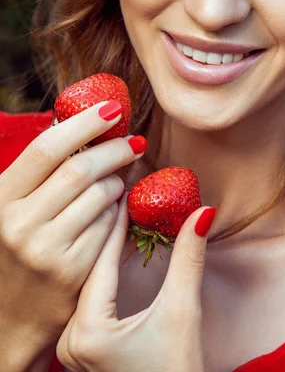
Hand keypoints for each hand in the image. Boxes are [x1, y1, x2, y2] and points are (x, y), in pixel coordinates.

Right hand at [0, 101, 144, 349]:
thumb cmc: (18, 247)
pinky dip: (119, 209)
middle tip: (133, 141)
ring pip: (101, 196)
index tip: (112, 109)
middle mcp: (19, 223)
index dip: (83, 123)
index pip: (46, 149)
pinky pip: (110, 225)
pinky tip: (116, 206)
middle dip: (114, 149)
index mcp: (1, 199)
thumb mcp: (13, 206)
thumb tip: (77, 120)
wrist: (12, 315)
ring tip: (119, 177)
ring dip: (118, 180)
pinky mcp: (73, 271)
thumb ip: (40, 171)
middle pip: (80, 170)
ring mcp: (46, 250)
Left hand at [56, 192, 216, 371]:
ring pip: (90, 283)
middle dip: (111, 232)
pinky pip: (92, 298)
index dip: (117, 222)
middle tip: (126, 196)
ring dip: (109, 250)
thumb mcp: (182, 313)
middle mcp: (70, 340)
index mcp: (87, 332)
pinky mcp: (82, 349)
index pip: (101, 261)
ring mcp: (72, 347)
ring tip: (126, 216)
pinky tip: (123, 251)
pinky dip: (109, 273)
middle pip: (92, 270)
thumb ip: (188, 260)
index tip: (127, 191)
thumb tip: (201, 213)